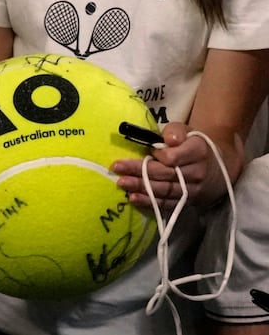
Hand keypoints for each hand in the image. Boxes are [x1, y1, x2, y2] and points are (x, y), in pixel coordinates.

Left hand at [111, 121, 226, 213]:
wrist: (217, 166)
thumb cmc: (192, 144)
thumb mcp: (186, 131)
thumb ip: (175, 131)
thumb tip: (168, 140)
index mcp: (198, 151)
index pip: (174, 157)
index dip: (159, 156)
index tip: (148, 151)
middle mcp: (197, 172)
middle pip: (165, 174)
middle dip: (139, 172)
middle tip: (117, 168)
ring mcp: (193, 189)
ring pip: (165, 190)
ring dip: (141, 188)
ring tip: (122, 183)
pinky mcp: (188, 201)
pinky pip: (168, 203)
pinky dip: (150, 202)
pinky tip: (133, 198)